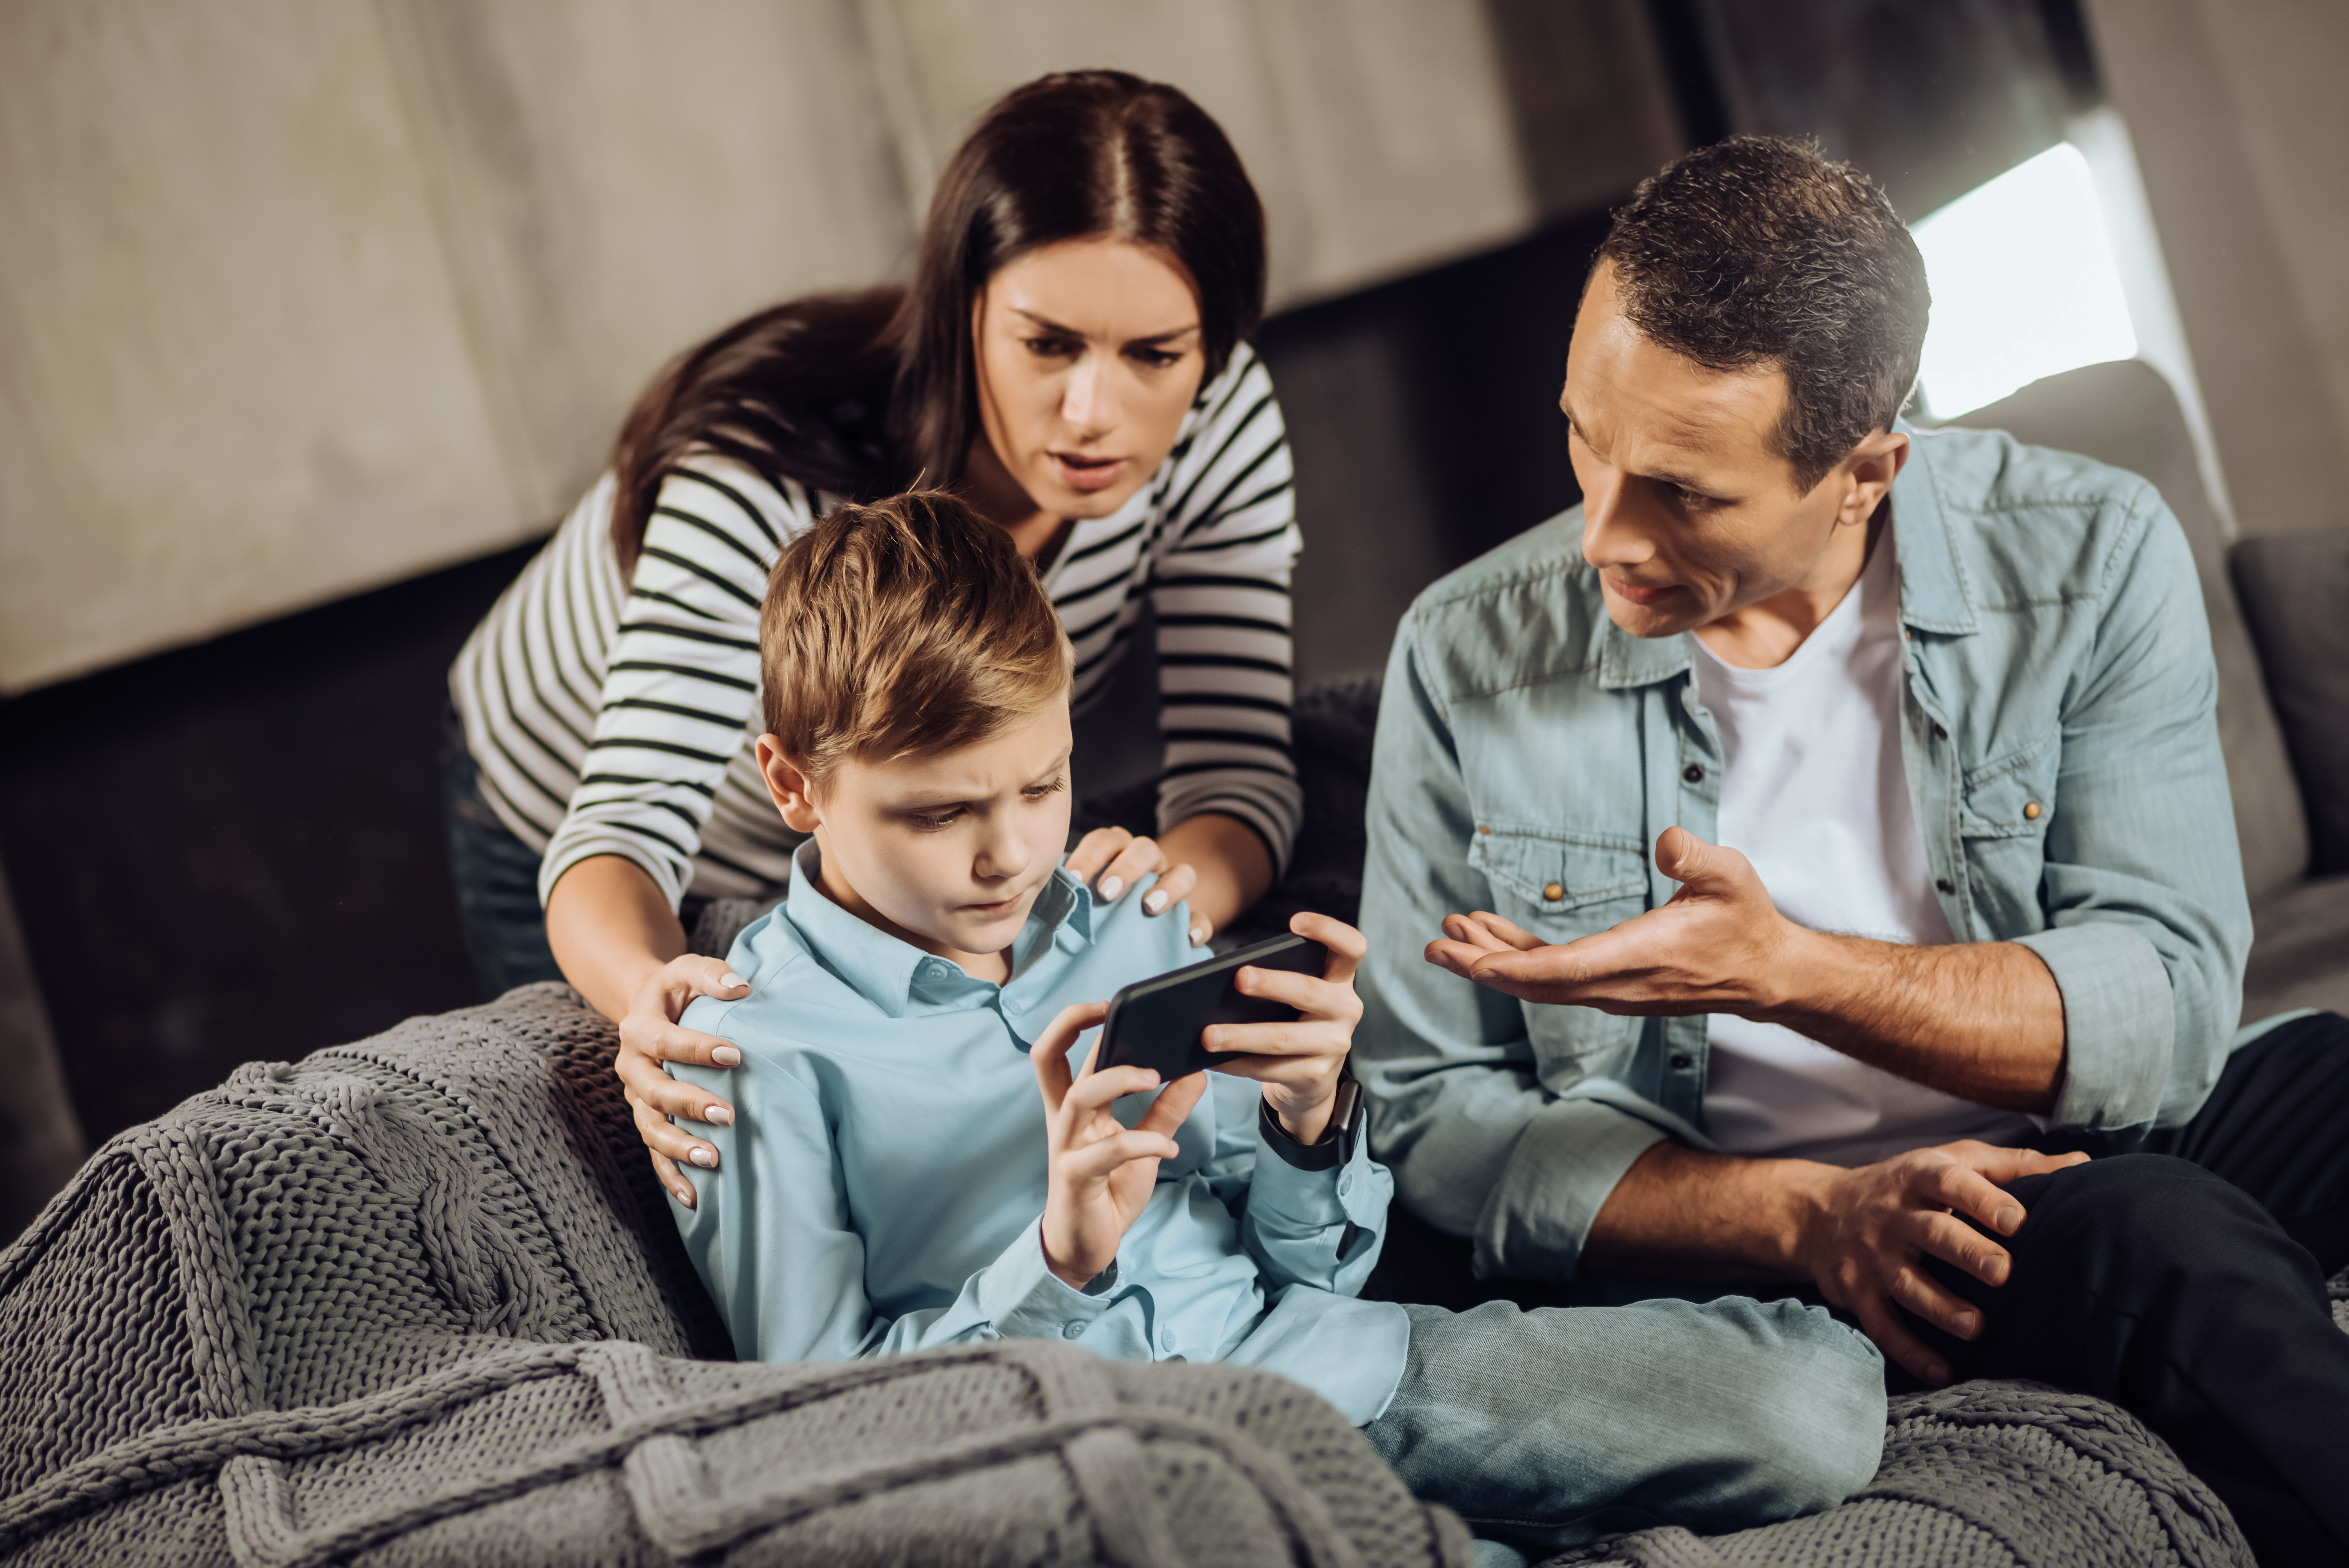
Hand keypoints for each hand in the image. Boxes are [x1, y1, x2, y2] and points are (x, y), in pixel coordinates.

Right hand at [614, 954, 751, 1207]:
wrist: (646, 1009)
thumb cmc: (677, 991)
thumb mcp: (688, 970)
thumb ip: (711, 974)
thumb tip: (742, 988)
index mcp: (639, 1027)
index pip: (665, 1040)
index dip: (696, 1048)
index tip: (735, 1055)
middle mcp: (632, 1066)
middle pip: (654, 1091)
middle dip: (689, 1105)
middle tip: (729, 1115)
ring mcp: (636, 1098)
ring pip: (650, 1128)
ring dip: (679, 1147)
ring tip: (714, 1160)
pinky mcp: (645, 1119)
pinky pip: (653, 1152)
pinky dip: (671, 1176)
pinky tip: (695, 1198)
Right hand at [1033, 1001, 1210, 1286]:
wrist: (1085, 1248)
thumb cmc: (1108, 1191)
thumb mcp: (1144, 1146)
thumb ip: (1166, 1110)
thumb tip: (1197, 1072)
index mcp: (1072, 1109)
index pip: (1057, 1052)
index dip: (1074, 1021)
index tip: (1108, 1003)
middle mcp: (1062, 1121)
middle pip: (1047, 1059)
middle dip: (1073, 1025)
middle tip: (1113, 1011)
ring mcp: (1065, 1148)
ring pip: (1079, 1097)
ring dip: (1117, 1078)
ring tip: (1155, 1076)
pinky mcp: (1076, 1178)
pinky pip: (1108, 1151)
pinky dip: (1143, 1144)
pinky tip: (1170, 1150)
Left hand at [1066, 826, 1210, 945]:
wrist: (1134, 925)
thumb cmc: (1096, 909)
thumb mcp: (1078, 899)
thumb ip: (1062, 899)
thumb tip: (1029, 908)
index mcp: (1116, 853)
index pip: (1105, 841)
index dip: (1089, 855)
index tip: (1074, 878)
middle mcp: (1147, 863)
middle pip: (1145, 849)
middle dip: (1127, 867)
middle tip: (1107, 892)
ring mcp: (1172, 886)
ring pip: (1182, 873)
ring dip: (1168, 887)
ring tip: (1150, 907)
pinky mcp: (1191, 915)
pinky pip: (1203, 915)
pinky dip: (1198, 925)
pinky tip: (1188, 937)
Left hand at [1203, 912, 1364, 1145]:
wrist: (1310, 1078)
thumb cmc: (1294, 1020)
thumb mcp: (1295, 995)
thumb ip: (1278, 977)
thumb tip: (1226, 975)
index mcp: (1340, 980)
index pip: (1351, 948)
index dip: (1329, 930)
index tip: (1295, 922)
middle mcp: (1345, 1010)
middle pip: (1311, 991)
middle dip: (1273, 984)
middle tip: (1239, 978)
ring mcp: (1334, 1046)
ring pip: (1283, 1038)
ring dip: (1242, 1036)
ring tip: (1208, 1034)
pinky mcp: (1315, 1076)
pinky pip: (1269, 1069)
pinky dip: (1237, 1064)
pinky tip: (1212, 1060)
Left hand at [1427, 826, 1789, 1015]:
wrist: (1764, 972)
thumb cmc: (1745, 921)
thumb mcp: (1732, 877)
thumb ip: (1697, 858)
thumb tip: (1667, 841)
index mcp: (1642, 954)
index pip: (1568, 969)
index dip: (1516, 965)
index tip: (1473, 959)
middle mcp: (1619, 983)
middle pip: (1538, 983)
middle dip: (1482, 965)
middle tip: (1435, 944)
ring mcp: (1613, 990)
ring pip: (1540, 982)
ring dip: (1492, 958)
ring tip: (1450, 932)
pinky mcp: (1610, 986)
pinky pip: (1553, 977)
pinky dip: (1517, 958)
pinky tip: (1490, 936)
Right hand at [1796, 1140, 2089, 1382]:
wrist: (1819, 1210)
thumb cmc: (1906, 1185)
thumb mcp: (1952, 1160)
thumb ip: (2014, 1165)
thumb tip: (2085, 1163)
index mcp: (1919, 1177)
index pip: (1950, 1183)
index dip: (1981, 1199)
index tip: (2016, 1219)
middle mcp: (1892, 1215)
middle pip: (1931, 1233)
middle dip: (1965, 1253)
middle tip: (2003, 1273)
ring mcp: (1872, 1255)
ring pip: (1907, 1283)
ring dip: (1939, 1307)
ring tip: (1976, 1328)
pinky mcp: (1856, 1291)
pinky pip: (1881, 1324)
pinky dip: (1909, 1350)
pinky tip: (1942, 1371)